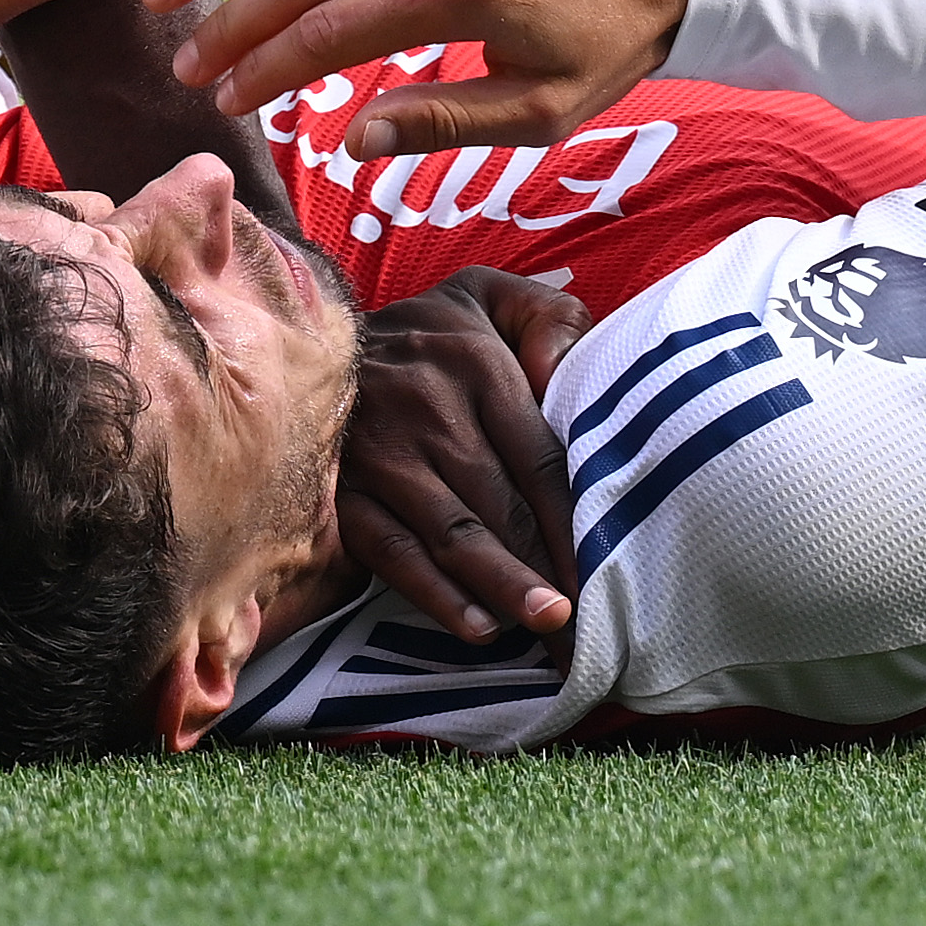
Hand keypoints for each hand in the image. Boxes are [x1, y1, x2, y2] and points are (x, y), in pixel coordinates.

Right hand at [337, 269, 589, 641]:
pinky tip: (477, 626)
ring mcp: (381, 455)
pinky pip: (392, 551)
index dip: (573, 517)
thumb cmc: (433, 331)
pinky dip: (434, 593)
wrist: (319, 334)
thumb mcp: (492, 298)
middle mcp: (427, 410)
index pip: (537, 454)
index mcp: (474, 364)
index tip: (605, 565)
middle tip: (588, 617)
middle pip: (499, 502)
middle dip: (546, 565)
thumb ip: (550, 320)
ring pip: (452, 533)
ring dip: (502, 586)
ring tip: (546, 628)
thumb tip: (569, 370)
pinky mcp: (344, 492)